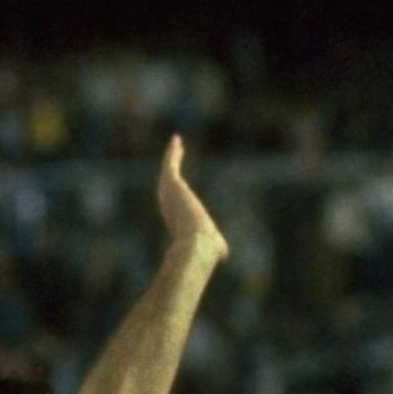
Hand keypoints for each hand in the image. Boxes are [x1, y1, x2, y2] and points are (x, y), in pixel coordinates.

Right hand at [156, 136, 228, 264]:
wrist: (197, 245)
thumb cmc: (206, 249)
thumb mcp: (214, 247)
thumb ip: (218, 248)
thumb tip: (223, 254)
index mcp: (177, 218)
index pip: (175, 201)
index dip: (177, 191)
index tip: (177, 183)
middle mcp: (170, 205)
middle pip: (169, 182)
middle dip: (171, 169)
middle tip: (175, 156)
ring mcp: (169, 193)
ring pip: (169, 170)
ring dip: (173, 156)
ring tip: (177, 144)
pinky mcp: (171, 184)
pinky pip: (170, 163)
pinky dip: (173, 152)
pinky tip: (177, 139)